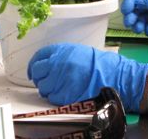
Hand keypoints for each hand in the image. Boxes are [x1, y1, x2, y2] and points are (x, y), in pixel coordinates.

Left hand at [28, 43, 147, 112]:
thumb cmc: (99, 64)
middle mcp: (58, 63)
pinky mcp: (64, 94)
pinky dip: (56, 97)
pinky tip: (65, 93)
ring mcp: (60, 80)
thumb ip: (61, 55)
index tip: (34, 71)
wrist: (114, 75)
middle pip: (38, 72)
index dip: (34, 65)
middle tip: (46, 80)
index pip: (38, 56)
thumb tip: (47, 63)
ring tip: (59, 87)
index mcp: (61, 50)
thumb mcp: (78, 51)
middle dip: (39, 77)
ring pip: (43, 87)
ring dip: (48, 88)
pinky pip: (52, 97)